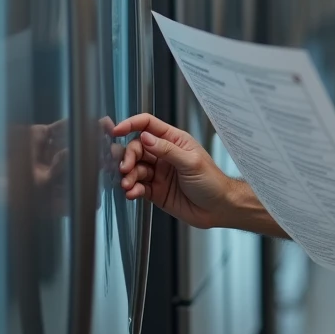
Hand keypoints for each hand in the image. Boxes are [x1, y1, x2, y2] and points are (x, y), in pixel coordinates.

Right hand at [113, 114, 230, 229]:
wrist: (218, 209)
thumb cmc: (213, 182)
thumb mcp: (191, 162)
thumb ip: (167, 150)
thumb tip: (145, 137)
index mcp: (175, 141)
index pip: (149, 125)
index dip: (131, 124)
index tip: (116, 131)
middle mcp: (164, 155)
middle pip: (137, 148)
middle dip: (128, 157)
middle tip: (126, 168)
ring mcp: (158, 172)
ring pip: (135, 168)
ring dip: (128, 176)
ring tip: (128, 184)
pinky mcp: (155, 190)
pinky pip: (137, 186)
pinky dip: (132, 189)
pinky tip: (132, 193)